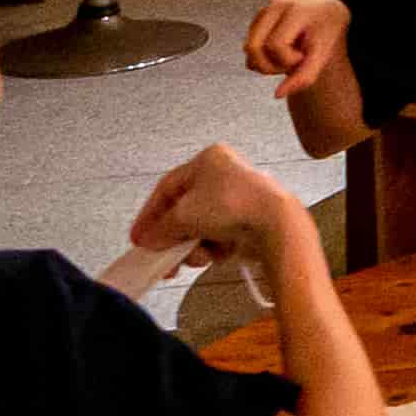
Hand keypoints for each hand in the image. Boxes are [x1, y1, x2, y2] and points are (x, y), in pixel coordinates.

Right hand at [127, 143, 298, 268]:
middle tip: (161, 254)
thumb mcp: (182, 217)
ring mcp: (240, 198)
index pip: (167, 187)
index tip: (140, 237)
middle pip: (185, 211)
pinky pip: (220, 237)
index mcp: (210, 159)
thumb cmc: (236, 206)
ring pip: (202, 227)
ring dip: (194, 246)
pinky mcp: (251, 220)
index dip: (150, 215)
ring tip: (194, 256)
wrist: (275, 226)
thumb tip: (150, 239)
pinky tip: (215, 254)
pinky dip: (214, 248)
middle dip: (173, 236)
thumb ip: (159, 230)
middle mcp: (227, 175)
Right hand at [242, 0, 349, 108]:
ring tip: (288, 57)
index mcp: (296, 10)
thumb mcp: (324, 53)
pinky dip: (262, 58)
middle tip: (293, 63)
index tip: (305, 57)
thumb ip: (305, 75)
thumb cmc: (327, 32)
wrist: (327, 12)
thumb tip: (277, 95)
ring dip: (266, 63)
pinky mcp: (256, 20)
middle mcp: (275, 6)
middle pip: (253, 47)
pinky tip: (280, 52)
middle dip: (270, 65)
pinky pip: (248, 48)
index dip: (289, 59)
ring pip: (248, 49)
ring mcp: (263, 12)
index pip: (276, 45)